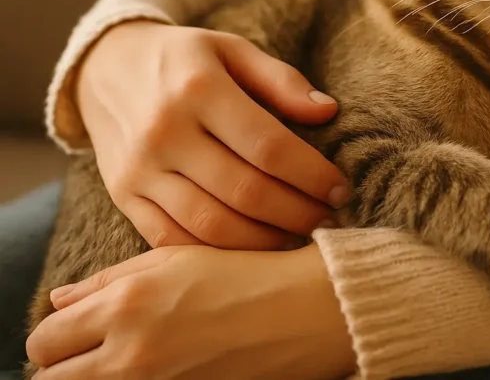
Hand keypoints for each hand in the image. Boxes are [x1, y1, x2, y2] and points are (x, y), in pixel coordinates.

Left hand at [26, 245, 355, 379]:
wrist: (306, 311)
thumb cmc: (246, 275)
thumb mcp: (176, 258)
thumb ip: (110, 278)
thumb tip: (60, 300)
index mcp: (126, 304)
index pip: (46, 340)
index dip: (57, 338)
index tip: (76, 334)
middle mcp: (131, 351)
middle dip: (65, 366)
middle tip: (93, 354)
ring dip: (92, 379)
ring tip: (125, 363)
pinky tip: (157, 370)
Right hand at [76, 20, 348, 250]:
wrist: (104, 68)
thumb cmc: (185, 60)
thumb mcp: (232, 49)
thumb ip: (281, 80)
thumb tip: (328, 112)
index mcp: (200, 90)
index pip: (269, 146)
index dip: (312, 175)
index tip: (340, 189)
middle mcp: (165, 132)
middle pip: (245, 192)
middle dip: (297, 213)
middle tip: (328, 220)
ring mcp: (140, 169)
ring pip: (211, 225)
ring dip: (264, 240)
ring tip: (298, 236)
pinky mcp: (123, 196)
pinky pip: (172, 239)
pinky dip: (216, 253)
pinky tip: (251, 247)